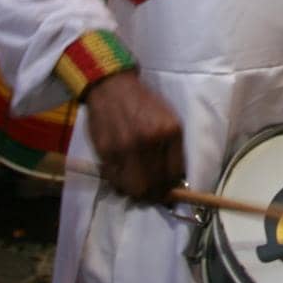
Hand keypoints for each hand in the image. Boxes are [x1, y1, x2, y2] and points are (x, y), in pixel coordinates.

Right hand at [83, 71, 184, 201]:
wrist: (113, 87)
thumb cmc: (143, 102)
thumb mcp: (167, 118)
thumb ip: (172, 148)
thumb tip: (176, 180)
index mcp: (170, 131)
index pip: (175, 173)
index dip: (173, 188)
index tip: (171, 190)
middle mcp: (149, 141)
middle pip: (155, 185)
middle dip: (156, 195)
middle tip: (155, 195)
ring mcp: (126, 148)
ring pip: (135, 188)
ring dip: (138, 194)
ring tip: (139, 190)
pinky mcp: (107, 151)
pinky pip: (116, 180)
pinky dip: (120, 185)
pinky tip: (124, 179)